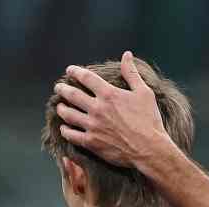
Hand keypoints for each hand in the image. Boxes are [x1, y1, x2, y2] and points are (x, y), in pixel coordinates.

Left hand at [54, 52, 172, 168]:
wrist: (149, 149)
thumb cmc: (149, 121)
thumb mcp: (144, 93)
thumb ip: (132, 73)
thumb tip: (127, 55)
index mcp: (109, 94)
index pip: (86, 77)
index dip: (75, 71)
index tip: (69, 70)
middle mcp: (97, 108)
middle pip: (72, 94)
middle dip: (62, 89)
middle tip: (58, 88)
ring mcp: (93, 126)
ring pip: (68, 114)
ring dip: (61, 109)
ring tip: (59, 107)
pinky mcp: (92, 142)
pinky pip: (71, 135)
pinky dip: (65, 130)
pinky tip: (64, 128)